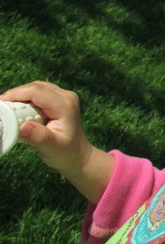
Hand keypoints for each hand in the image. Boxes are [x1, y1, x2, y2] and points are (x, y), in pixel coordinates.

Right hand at [0, 81, 113, 202]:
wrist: (76, 155)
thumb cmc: (65, 153)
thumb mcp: (51, 147)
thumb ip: (37, 137)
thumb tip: (21, 127)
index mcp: (65, 105)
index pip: (37, 92)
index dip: (16, 94)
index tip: (1, 104)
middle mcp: (65, 96)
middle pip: (35, 87)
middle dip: (16, 96)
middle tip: (2, 109)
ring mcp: (62, 96)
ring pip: (35, 88)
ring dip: (20, 97)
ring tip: (8, 111)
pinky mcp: (57, 100)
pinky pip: (37, 94)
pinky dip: (26, 100)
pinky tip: (18, 111)